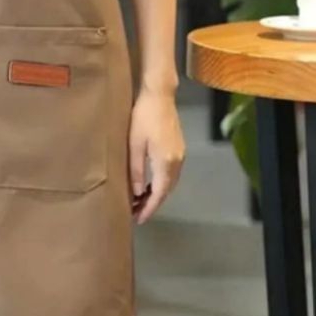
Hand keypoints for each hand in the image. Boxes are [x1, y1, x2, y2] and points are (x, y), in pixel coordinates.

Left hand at [128, 88, 185, 224]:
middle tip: (136, 213)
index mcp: (166, 162)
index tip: (138, 220)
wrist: (159, 95)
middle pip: (167, 190)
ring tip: (141, 201)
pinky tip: (150, 182)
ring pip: (170, 182)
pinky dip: (161, 182)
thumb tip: (137, 192)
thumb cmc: (143, 117)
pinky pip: (171, 172)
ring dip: (157, 193)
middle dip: (153, 204)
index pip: (159, 194)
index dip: (149, 208)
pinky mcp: (178, 146)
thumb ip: (136, 170)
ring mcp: (180, 153)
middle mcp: (177, 161)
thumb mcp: (134, 144)